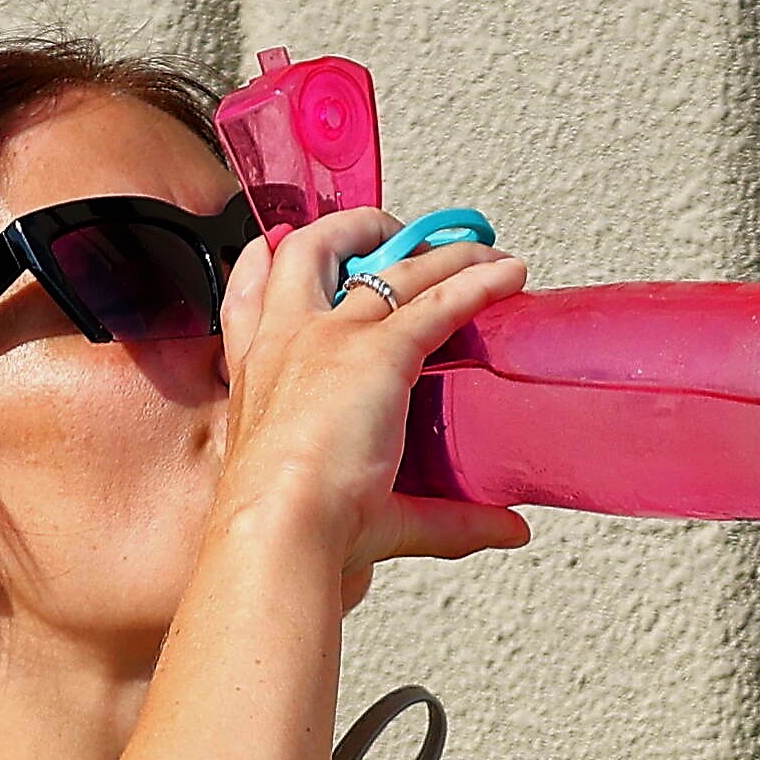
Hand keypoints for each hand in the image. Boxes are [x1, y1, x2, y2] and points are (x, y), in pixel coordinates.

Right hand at [212, 205, 530, 572]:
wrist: (279, 531)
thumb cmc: (293, 527)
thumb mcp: (363, 513)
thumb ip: (443, 519)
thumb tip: (506, 530)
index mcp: (258, 374)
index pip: (250, 297)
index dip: (264, 263)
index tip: (282, 246)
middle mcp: (286, 342)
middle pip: (311, 250)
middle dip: (355, 229)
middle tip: (394, 233)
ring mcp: (332, 338)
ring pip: (392, 270)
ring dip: (441, 254)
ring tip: (478, 251)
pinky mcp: (378, 351)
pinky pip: (439, 300)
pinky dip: (479, 282)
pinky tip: (509, 276)